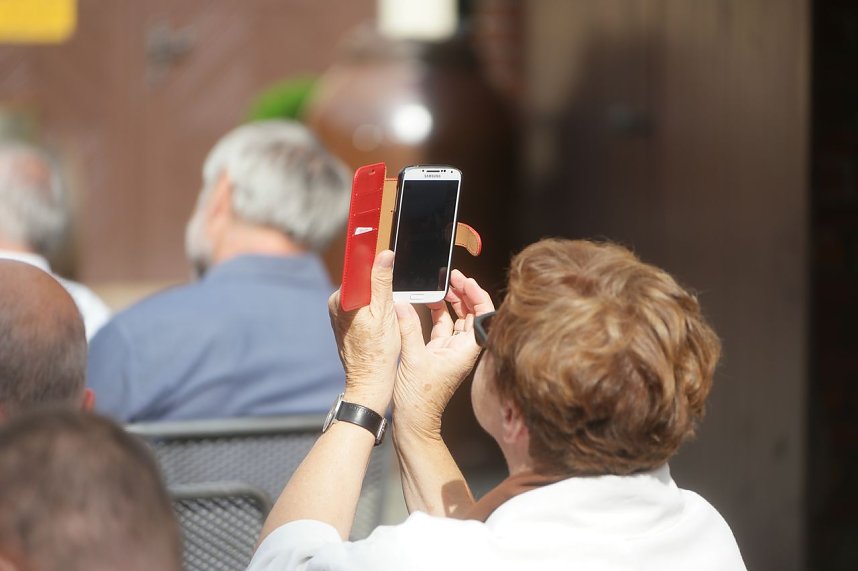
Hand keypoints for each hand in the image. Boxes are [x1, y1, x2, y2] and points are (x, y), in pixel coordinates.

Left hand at [328, 250, 399, 412]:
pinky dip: (374, 308)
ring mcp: (339, 313)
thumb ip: (383, 282)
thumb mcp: (386, 314)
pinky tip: (382, 322)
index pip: (357, 267)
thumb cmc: (379, 352)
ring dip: (379, 297)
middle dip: (379, 283)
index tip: (384, 247)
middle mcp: (336, 304)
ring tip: (387, 315)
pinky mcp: (345, 321)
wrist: (369, 382)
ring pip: (364, 293)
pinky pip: (362, 305)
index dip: (373, 258)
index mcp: (342, 299)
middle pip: (362, 279)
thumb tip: (384, 255)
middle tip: (392, 298)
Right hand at [392, 270, 494, 437]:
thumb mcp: (413, 358)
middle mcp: (462, 349)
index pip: (483, 317)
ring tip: (442, 284)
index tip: (465, 280)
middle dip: (465, 293)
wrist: (414, 421)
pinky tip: (429, 301)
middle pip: (473, 314)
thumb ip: (408, 328)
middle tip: (452, 276)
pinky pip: (443, 327)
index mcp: (466, 350)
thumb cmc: (420, 398)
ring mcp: (451, 350)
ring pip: (458, 319)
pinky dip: (438, 313)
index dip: (477, 295)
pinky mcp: (438, 353)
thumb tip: (402, 303)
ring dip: (452, 301)